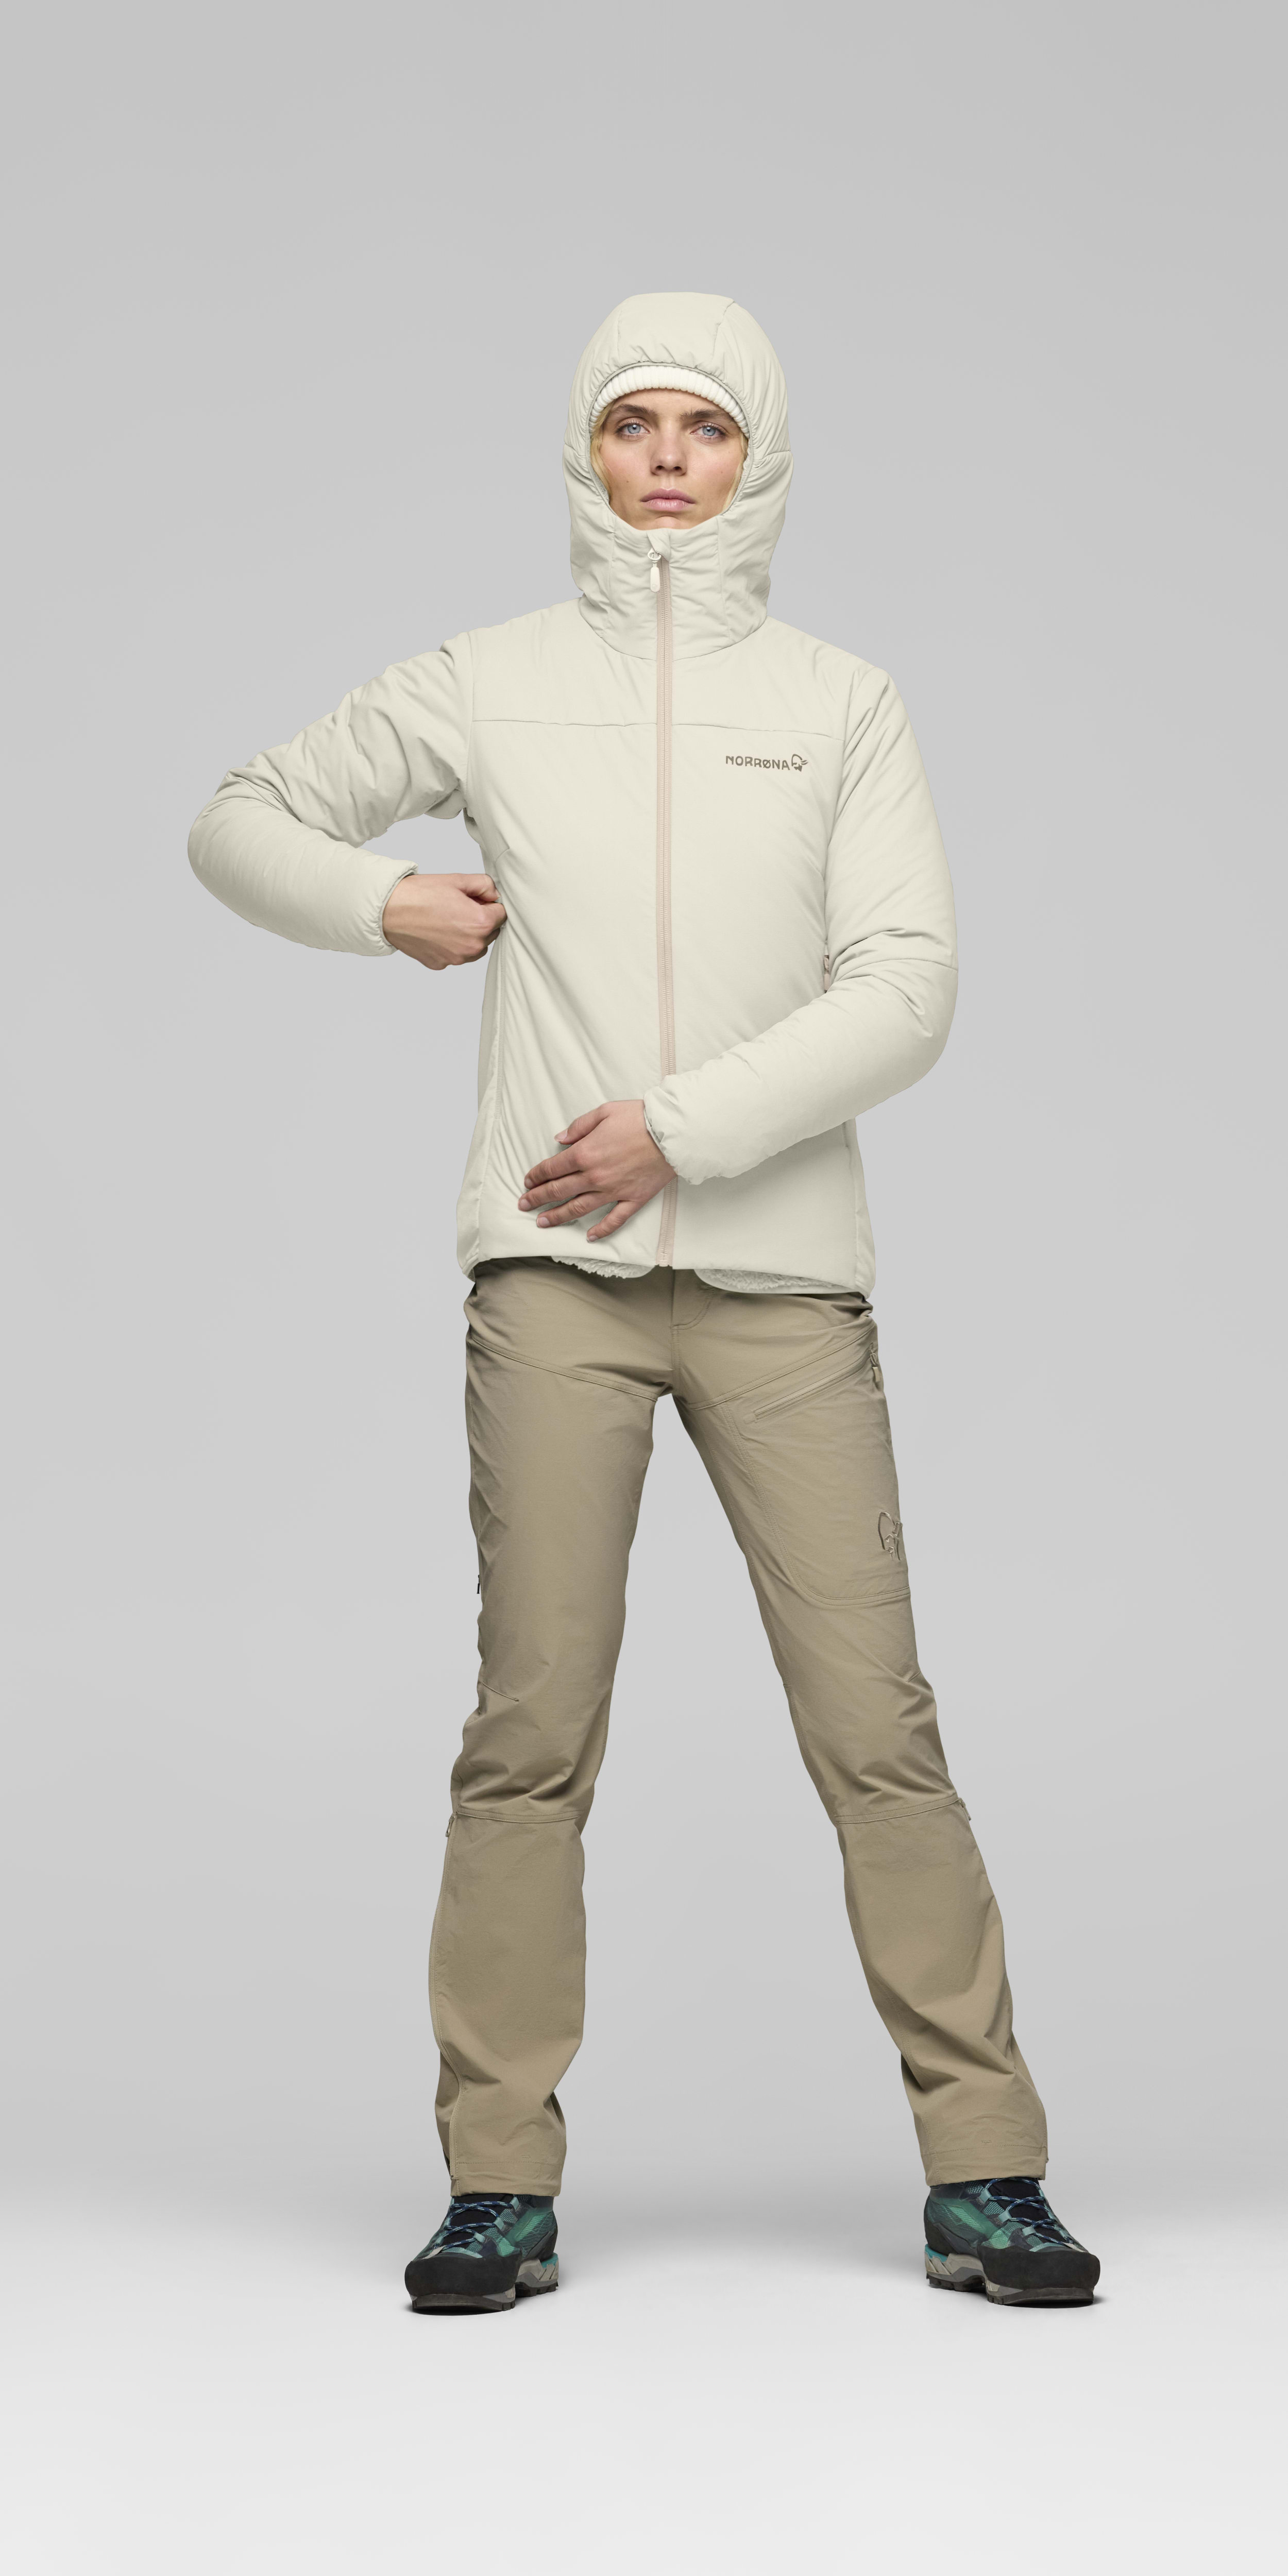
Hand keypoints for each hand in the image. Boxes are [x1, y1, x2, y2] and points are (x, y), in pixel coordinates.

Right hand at [381, 872, 505, 969]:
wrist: (389, 911)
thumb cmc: (420, 894)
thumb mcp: (458, 880)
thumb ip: (484, 885)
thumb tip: (494, 895)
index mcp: (480, 923)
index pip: (501, 914)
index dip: (489, 904)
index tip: (474, 899)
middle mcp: (472, 946)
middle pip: (490, 933)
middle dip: (480, 920)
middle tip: (458, 907)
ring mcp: (456, 958)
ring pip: (474, 947)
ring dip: (468, 935)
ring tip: (447, 919)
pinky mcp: (441, 964)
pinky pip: (455, 955)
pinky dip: (451, 945)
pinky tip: (437, 931)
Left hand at [519, 1100, 673, 1241]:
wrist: (672, 1132)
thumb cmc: (639, 1118)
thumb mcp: (604, 1111)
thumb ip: (579, 1126)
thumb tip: (560, 1139)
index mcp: (585, 1153)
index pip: (552, 1168)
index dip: (536, 1176)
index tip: (527, 1182)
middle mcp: (594, 1176)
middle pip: (559, 1191)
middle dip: (538, 1198)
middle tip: (524, 1205)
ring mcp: (613, 1191)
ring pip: (579, 1208)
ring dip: (558, 1216)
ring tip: (542, 1223)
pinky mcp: (633, 1199)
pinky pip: (614, 1220)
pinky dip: (601, 1230)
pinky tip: (589, 1237)